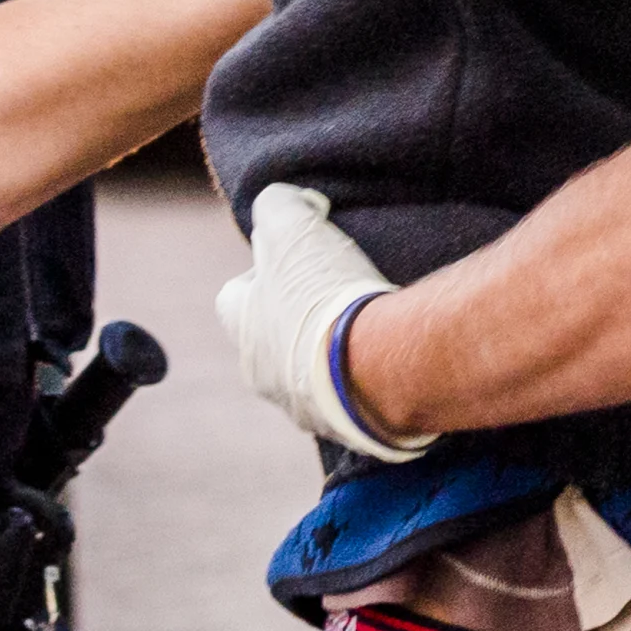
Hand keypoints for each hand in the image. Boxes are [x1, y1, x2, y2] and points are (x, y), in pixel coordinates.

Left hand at [218, 184, 434, 459]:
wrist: (377, 365)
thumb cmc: (323, 297)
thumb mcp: (290, 227)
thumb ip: (278, 204)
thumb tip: (287, 201)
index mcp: (243, 330)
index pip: (234, 298)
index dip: (259, 277)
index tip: (292, 262)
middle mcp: (264, 376)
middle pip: (273, 340)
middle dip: (297, 320)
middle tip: (337, 295)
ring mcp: (305, 408)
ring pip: (312, 375)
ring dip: (334, 355)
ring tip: (373, 327)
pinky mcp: (350, 428)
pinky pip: (354, 399)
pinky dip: (368, 380)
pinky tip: (396, 357)